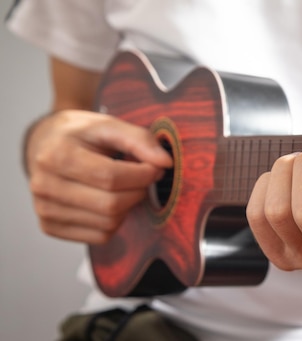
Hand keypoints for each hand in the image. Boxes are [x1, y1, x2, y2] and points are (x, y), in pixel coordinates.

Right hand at [26, 110, 171, 243]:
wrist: (45, 144)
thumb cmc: (79, 135)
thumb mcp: (108, 125)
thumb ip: (139, 140)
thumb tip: (165, 162)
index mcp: (56, 156)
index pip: (110, 177)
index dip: (143, 175)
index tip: (155, 167)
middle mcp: (44, 185)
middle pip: (111, 204)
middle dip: (138, 191)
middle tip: (143, 178)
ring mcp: (45, 210)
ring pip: (108, 223)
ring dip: (128, 206)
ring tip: (124, 187)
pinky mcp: (50, 227)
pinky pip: (100, 236)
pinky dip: (115, 221)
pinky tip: (109, 200)